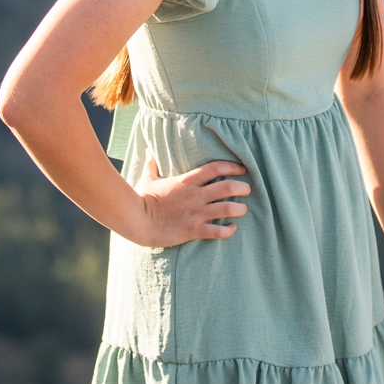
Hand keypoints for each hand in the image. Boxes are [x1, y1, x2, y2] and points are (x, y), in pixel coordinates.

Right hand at [129, 154, 250, 247]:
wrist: (135, 221)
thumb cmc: (141, 199)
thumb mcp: (148, 179)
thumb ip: (152, 165)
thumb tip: (148, 152)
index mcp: (187, 181)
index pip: (216, 167)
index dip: (233, 166)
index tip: (242, 169)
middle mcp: (195, 195)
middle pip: (228, 187)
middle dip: (243, 188)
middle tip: (247, 190)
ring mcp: (195, 213)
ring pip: (227, 208)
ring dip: (240, 209)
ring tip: (243, 209)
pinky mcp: (192, 230)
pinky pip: (217, 231)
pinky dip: (228, 231)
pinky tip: (231, 229)